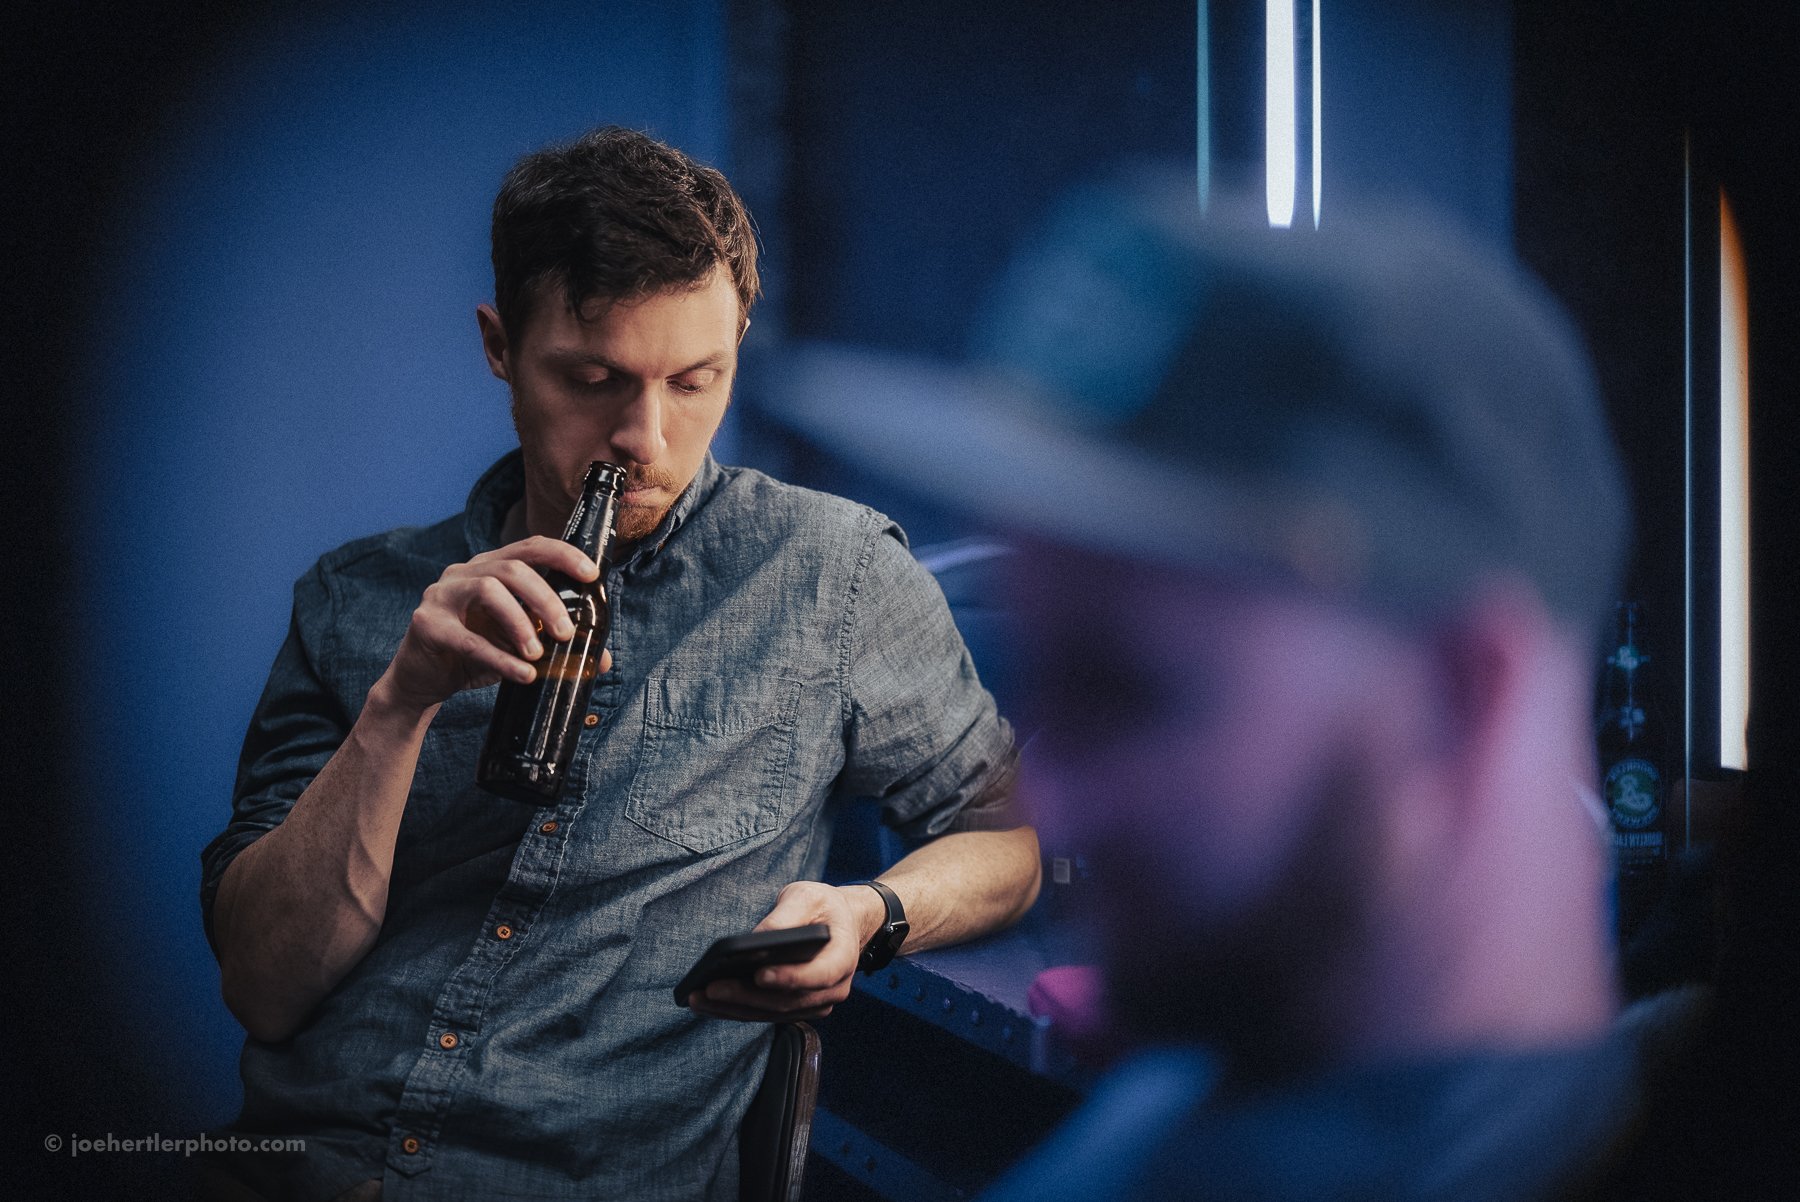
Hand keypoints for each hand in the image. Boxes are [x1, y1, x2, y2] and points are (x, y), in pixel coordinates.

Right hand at [375, 536, 611, 714]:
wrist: (422, 679)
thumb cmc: (474, 653)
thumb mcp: (518, 645)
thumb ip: (553, 644)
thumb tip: (601, 660)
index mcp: (489, 567)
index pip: (530, 547)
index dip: (563, 555)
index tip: (591, 575)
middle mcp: (464, 572)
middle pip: (512, 568)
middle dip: (546, 598)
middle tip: (566, 633)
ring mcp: (441, 595)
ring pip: (488, 590)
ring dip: (521, 623)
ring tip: (538, 654)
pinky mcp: (426, 625)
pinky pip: (468, 639)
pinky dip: (500, 659)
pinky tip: (524, 675)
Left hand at [686, 881, 886, 1021]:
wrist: (838, 923)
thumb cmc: (822, 907)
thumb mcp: (808, 896)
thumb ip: (787, 915)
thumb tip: (755, 939)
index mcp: (843, 958)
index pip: (819, 974)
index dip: (790, 978)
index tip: (758, 974)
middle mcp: (833, 989)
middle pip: (788, 1000)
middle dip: (746, 996)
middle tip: (712, 988)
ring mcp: (815, 1004)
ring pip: (772, 1013)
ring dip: (734, 1009)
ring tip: (699, 997)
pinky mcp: (796, 1009)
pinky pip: (765, 1014)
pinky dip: (737, 1010)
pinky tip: (709, 1002)